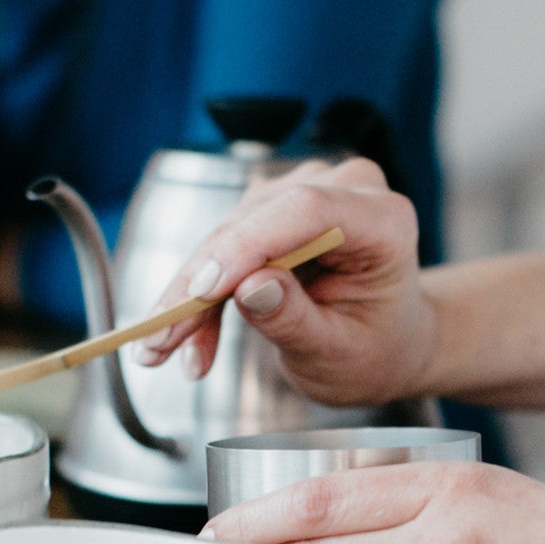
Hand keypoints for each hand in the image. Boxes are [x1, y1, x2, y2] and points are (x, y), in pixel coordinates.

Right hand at [136, 159, 436, 408]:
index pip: (306, 210)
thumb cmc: (374, 349)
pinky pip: (223, 245)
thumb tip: (249, 288)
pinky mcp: (275, 207)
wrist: (386, 341)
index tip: (199, 293)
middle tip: (158, 342)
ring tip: (164, 351)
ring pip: (228, 234)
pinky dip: (199, 294)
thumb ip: (296, 320)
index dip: (246, 246)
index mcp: (384, 220)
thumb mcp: (339, 353)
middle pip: (256, 223)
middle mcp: (346, 189)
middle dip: (199, 286)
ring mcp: (307, 190)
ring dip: (190, 296)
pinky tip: (187, 342)